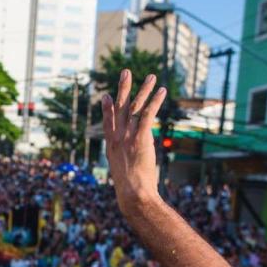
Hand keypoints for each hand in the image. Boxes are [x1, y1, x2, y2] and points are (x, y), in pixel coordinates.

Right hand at [101, 70, 166, 211]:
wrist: (132, 194)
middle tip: (125, 72)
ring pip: (136, 107)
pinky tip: (161, 91)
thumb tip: (129, 165)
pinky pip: (148, 115)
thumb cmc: (130, 190)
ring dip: (144, 90)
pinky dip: (155, 101)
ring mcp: (128, 137)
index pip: (108, 122)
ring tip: (150, 76)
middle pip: (121, 108)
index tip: (106, 96)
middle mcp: (118, 137)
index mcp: (112, 146)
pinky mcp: (140, 138)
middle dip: (123, 89)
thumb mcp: (122, 174)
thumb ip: (125, 163)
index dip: (107, 108)